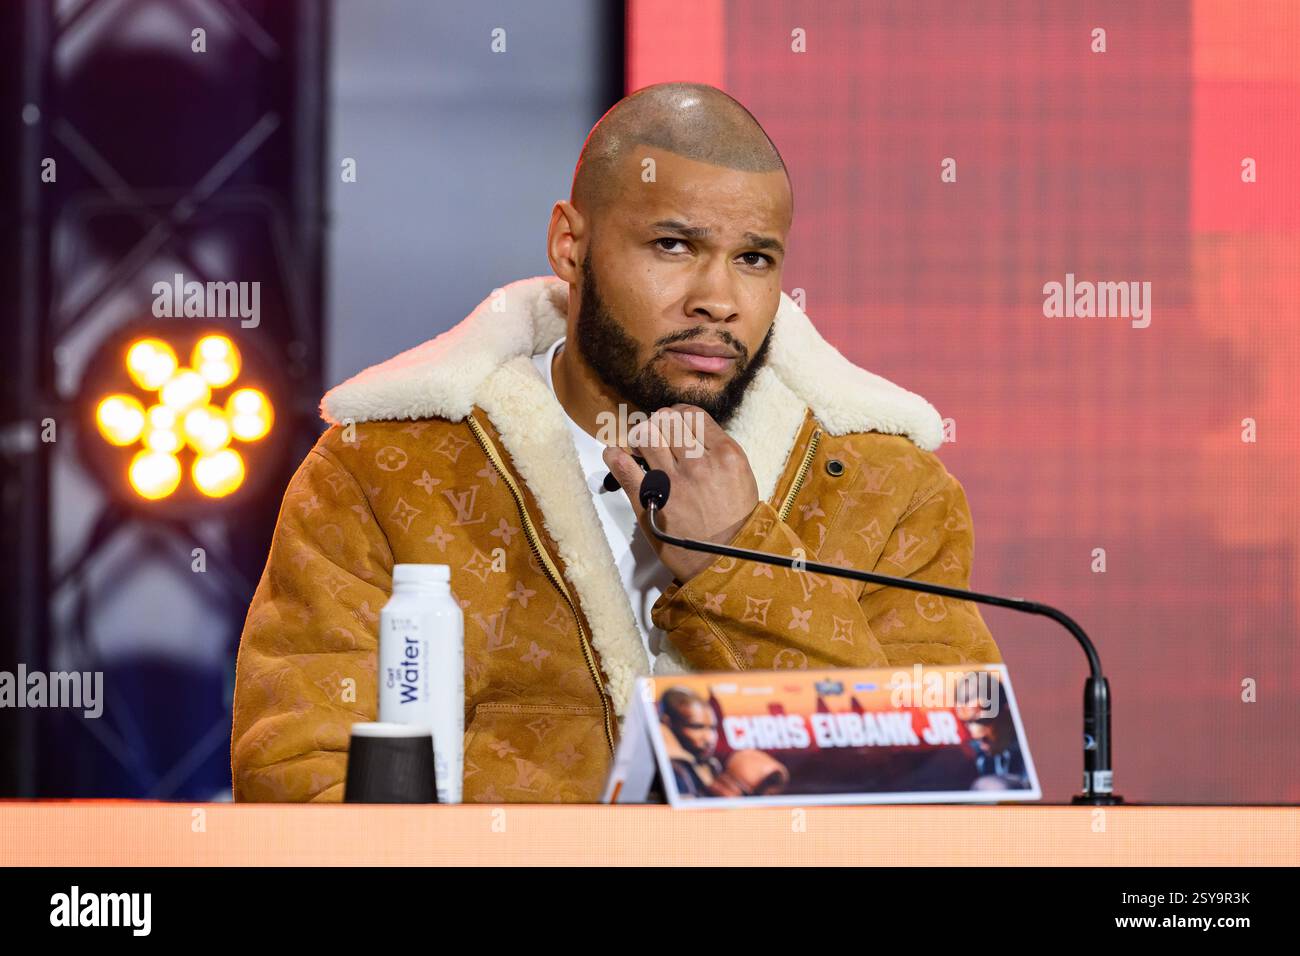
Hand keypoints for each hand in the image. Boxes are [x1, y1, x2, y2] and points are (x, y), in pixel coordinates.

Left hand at [601, 404, 759, 581]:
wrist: (726, 565)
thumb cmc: (735, 526)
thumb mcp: (741, 479)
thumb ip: (718, 453)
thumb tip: (690, 435)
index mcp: (726, 455)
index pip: (692, 415)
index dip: (677, 414)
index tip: (672, 421)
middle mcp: (699, 463)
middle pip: (666, 420)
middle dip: (657, 425)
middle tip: (656, 438)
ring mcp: (672, 481)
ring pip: (644, 434)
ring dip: (638, 438)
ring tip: (640, 450)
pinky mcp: (648, 500)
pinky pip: (621, 465)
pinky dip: (614, 456)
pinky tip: (616, 457)